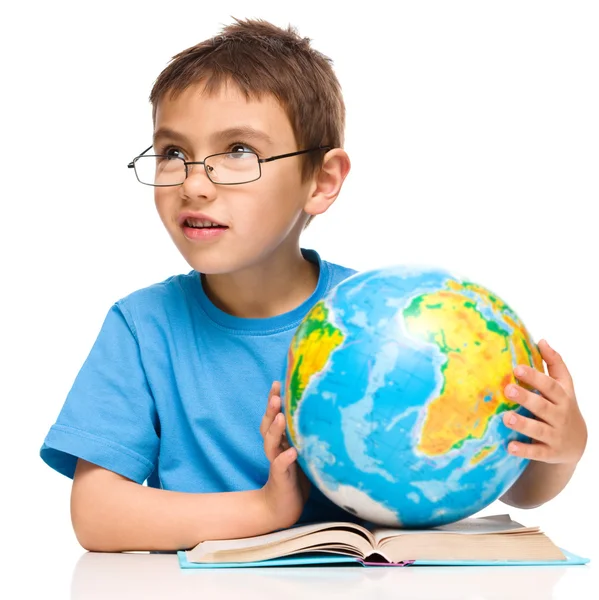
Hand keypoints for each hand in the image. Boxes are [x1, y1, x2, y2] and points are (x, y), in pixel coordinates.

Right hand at [259, 381, 310, 528]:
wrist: (281, 507)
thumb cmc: (296, 475)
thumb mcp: (302, 451)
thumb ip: (304, 434)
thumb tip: (323, 411)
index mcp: (280, 440)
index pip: (274, 416)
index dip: (273, 399)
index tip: (277, 382)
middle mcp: (275, 448)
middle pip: (268, 425)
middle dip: (270, 410)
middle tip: (275, 395)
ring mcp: (276, 462)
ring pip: (270, 444)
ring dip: (275, 430)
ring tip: (280, 418)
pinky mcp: (280, 478)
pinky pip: (280, 467)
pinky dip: (285, 459)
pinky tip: (291, 452)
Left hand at [503, 339, 586, 464]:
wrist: (576, 444)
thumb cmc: (562, 406)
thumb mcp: (564, 385)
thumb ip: (554, 363)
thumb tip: (541, 339)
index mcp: (563, 398)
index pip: (550, 386)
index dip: (535, 376)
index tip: (517, 367)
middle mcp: (560, 416)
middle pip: (543, 407)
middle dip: (526, 398)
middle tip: (508, 389)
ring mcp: (556, 436)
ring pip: (539, 430)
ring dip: (523, 424)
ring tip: (506, 418)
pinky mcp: (550, 453)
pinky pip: (537, 452)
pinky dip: (524, 450)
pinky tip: (509, 446)